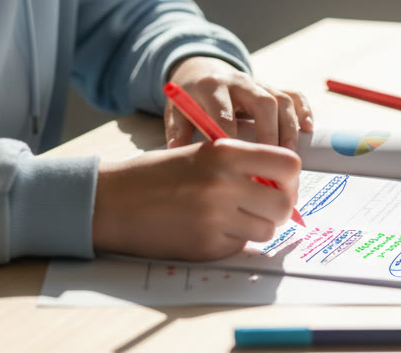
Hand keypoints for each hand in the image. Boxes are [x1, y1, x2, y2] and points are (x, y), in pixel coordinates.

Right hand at [92, 138, 301, 259]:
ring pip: (266, 230)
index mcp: (225, 152)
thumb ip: (241, 164)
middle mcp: (225, 184)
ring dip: (256, 226)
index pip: (289, 165)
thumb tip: (281, 183)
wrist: (111, 201)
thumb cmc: (155, 174)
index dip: (290, 178)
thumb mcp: (201, 153)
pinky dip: (232, 240)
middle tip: (264, 206)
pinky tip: (208, 228)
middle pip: (284, 204)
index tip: (281, 183)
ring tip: (232, 216)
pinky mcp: (206, 247)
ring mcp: (216, 218)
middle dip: (279, 208)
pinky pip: (239, 246)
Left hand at [165, 56, 314, 149]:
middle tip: (272, 163)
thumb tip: (179, 155)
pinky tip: (308, 130)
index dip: (233, 139)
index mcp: (212, 86)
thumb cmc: (189, 98)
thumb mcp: (176, 110)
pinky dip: (304, 110)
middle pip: (263, 102)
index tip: (238, 165)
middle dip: (270, 134)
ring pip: (282, 99)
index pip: (226, 112)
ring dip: (289, 129)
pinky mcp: (272, 86)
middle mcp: (239, 81)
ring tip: (289, 157)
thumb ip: (178, 131)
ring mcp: (258, 82)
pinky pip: (294, 94)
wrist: (199, 69)